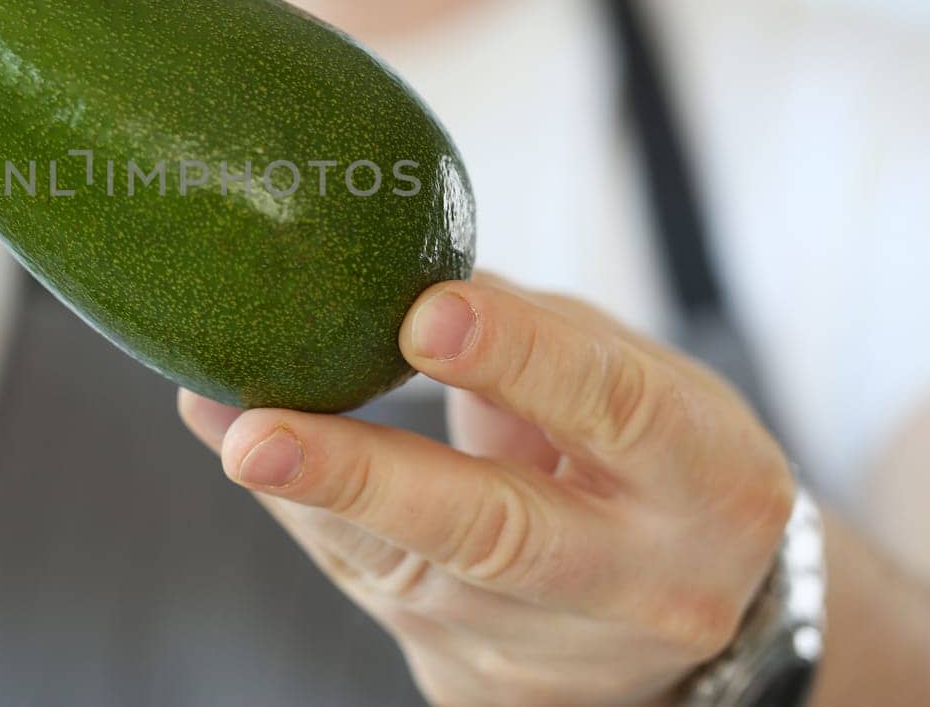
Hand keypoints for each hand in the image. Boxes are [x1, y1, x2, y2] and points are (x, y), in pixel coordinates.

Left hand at [179, 273, 794, 705]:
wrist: (709, 623)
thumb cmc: (654, 457)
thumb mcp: (634, 377)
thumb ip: (529, 330)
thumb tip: (394, 264)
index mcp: (709, 477)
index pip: (614, 408)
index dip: (521, 358)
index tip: (421, 314)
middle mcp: (643, 583)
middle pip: (496, 535)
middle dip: (364, 479)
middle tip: (256, 433)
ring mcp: (556, 653)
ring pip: (410, 575)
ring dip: (305, 494)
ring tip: (219, 419)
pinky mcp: (485, 686)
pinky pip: (379, 593)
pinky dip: (311, 518)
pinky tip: (247, 452)